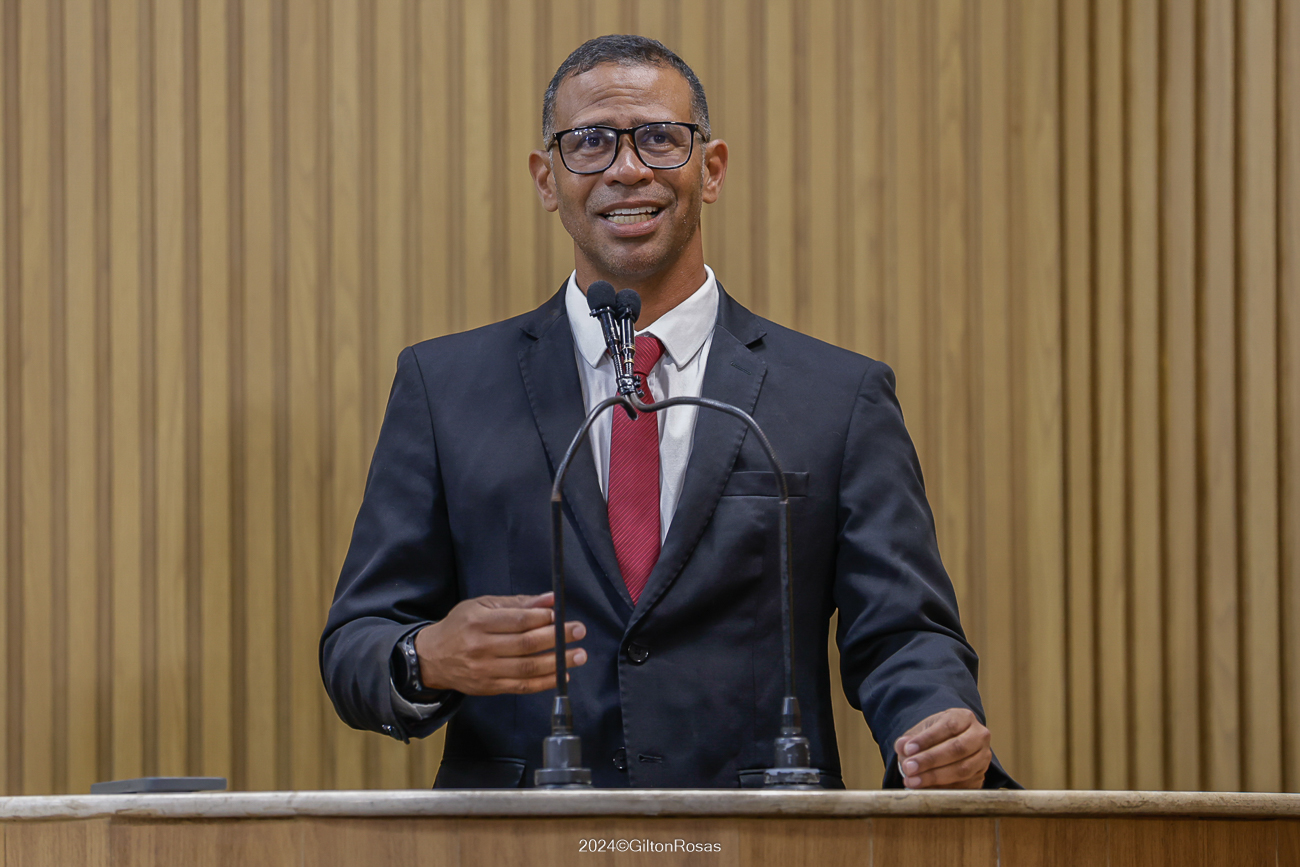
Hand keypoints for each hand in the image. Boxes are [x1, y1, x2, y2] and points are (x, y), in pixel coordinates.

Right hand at [413, 593, 586, 695]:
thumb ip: (517, 603)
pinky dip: (545, 682)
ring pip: (527, 667)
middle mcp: (481, 647)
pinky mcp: (490, 687)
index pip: (517, 621)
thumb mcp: (482, 606)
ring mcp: (486, 671)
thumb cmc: (460, 626)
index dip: (542, 618)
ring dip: (557, 661)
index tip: (560, 616)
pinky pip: (522, 686)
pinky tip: (562, 674)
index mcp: (478, 622)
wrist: (432, 658)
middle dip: (557, 637)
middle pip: (526, 644)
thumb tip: (550, 599)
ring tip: (579, 655)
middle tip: (579, 631)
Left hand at [893, 708, 990, 788]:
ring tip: (912, 781)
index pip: (948, 726)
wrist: (949, 745)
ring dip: (935, 777)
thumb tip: (902, 746)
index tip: (908, 749)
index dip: (927, 739)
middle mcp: (979, 736)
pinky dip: (943, 789)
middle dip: (930, 760)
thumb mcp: (921, 731)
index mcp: (964, 717)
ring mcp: (983, 758)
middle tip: (908, 768)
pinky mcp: (980, 777)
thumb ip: (910, 738)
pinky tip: (925, 789)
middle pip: (957, 748)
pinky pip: (964, 786)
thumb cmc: (934, 736)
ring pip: (962, 769)